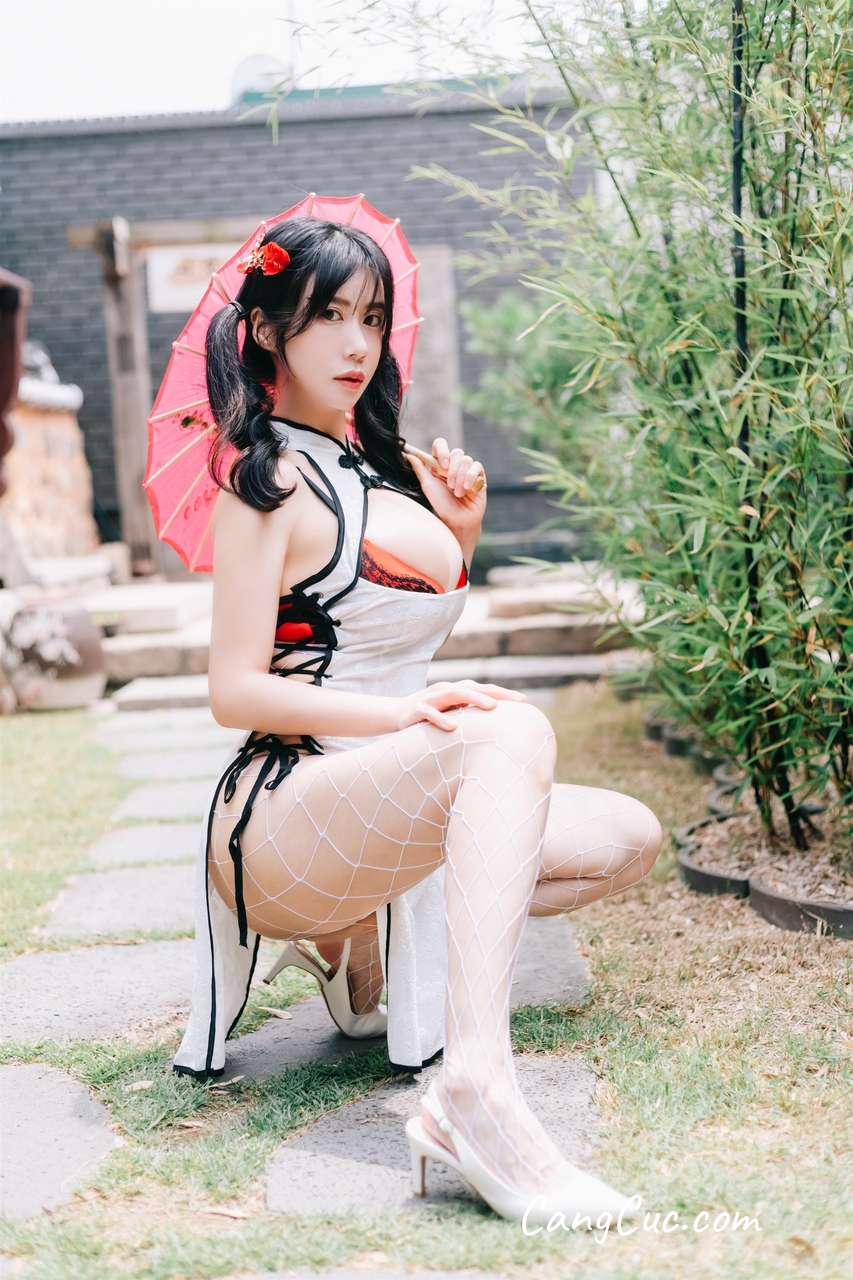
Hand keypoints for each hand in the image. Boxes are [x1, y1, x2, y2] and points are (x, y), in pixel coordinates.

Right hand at [394, 680, 525, 732]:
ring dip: (475, 700)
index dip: (502, 693)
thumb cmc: (428, 717)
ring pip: (454, 694)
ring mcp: (430, 698)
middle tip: (516, 701)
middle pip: (473, 687)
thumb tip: (495, 724)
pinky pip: (430, 713)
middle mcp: (445, 690)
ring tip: (492, 707)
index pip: (482, 689)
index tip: (524, 700)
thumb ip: (468, 715)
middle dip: (495, 693)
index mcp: (455, 691)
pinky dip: (441, 719)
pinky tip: (453, 726)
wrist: (394, 715)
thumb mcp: (450, 714)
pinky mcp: (416, 710)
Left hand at [407, 438, 486, 543]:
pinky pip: (477, 466)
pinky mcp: (479, 476)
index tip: (442, 463)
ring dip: (461, 478)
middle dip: (453, 470)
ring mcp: (467, 470)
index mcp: (440, 465)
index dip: (442, 450)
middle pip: (456, 452)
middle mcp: (454, 466)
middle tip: (450, 485)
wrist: (459, 521)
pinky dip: (471, 478)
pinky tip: (468, 489)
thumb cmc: (442, 506)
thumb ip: (420, 469)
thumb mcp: (428, 486)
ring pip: (467, 460)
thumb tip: (409, 455)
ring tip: (458, 493)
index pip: (441, 444)